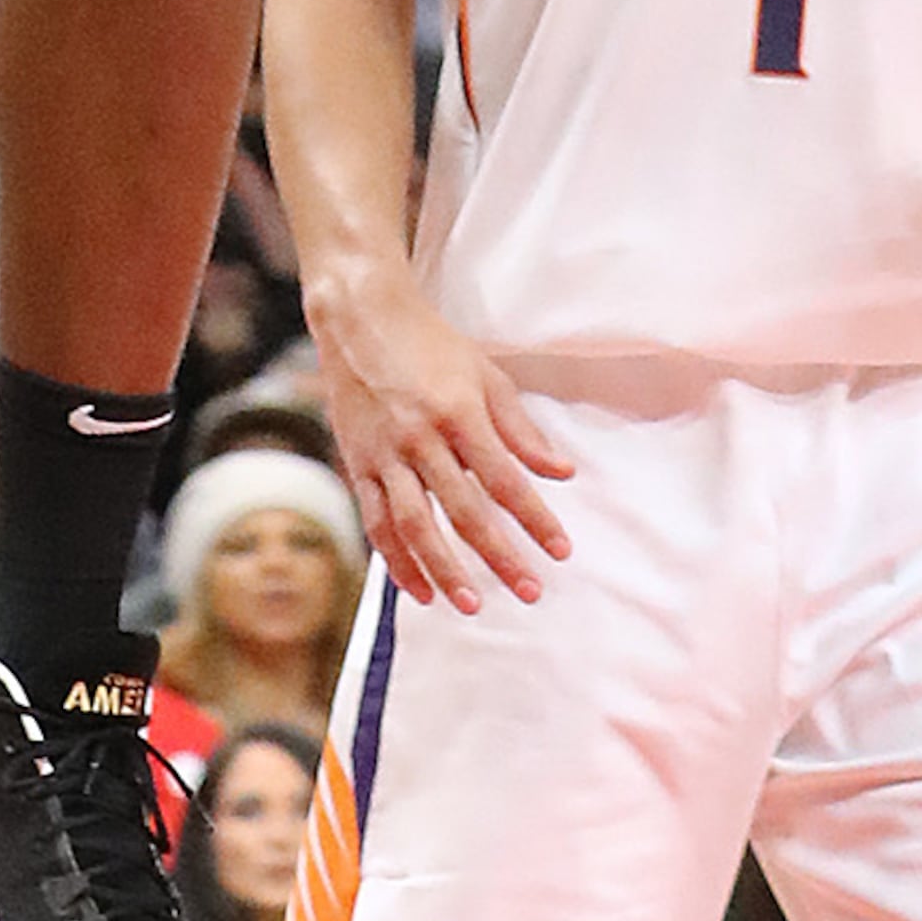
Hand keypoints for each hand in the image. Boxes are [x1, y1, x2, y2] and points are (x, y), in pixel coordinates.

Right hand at [312, 276, 575, 615]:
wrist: (358, 315)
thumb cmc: (430, 343)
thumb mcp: (485, 374)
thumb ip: (522, 428)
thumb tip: (563, 472)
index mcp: (458, 412)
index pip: (504, 479)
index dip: (535, 518)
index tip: (561, 551)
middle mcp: (420, 437)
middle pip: (464, 510)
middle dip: (499, 555)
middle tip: (530, 591)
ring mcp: (385, 453)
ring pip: (415, 525)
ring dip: (445, 570)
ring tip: (472, 605)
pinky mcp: (359, 463)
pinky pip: (377, 522)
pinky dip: (397, 560)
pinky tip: (420, 591)